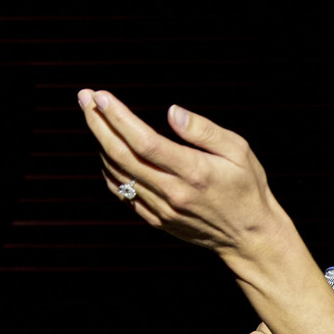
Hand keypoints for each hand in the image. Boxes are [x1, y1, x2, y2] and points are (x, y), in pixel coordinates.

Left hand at [77, 90, 286, 264]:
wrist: (249, 237)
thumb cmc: (247, 187)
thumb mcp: (238, 150)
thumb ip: (204, 130)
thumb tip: (171, 111)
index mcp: (193, 172)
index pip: (144, 142)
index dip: (118, 118)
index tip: (101, 96)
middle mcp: (173, 192)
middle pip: (121, 156)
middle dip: (98, 124)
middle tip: (85, 98)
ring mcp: (162, 209)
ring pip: (117, 174)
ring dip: (100, 143)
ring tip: (93, 116)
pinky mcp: (157, 220)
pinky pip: (123, 193)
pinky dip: (109, 169)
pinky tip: (107, 150)